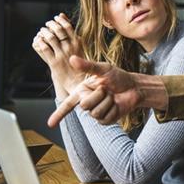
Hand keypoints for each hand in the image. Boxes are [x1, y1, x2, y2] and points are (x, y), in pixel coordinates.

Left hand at [32, 13, 83, 96]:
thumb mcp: (79, 45)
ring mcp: (62, 55)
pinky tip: (38, 40)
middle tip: (47, 25)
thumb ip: (70, 31)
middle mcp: (70, 48)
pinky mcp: (54, 63)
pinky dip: (39, 42)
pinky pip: (44, 48)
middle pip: (58, 30)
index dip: (59, 20)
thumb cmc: (78, 62)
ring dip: (44, 32)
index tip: (55, 19)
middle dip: (50, 25)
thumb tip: (61, 14)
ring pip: (50, 38)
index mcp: (78, 43)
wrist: (78, 81)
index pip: (67, 26)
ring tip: (42, 32)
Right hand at [47, 55, 162, 127]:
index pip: (67, 104)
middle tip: (106, 89)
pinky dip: (113, 109)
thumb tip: (72, 59)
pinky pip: (105, 118)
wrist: (134, 87)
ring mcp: (96, 112)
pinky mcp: (106, 120)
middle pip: (84, 105)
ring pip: (95, 112)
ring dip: (107, 102)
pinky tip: (116, 104)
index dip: (58, 114)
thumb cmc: (118, 77)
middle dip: (98, 95)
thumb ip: (88, 66)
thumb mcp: (104, 69)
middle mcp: (87, 102)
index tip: (50, 124)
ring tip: (112, 96)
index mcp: (82, 91)